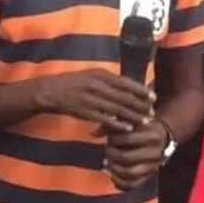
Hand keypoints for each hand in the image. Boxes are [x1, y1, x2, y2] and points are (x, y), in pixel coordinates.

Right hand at [34, 70, 154, 132]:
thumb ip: (107, 80)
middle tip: (152, 113)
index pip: (125, 82)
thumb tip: (127, 86)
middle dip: (140, 106)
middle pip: (123, 97)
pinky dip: (117, 124)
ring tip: (144, 121)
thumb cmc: (72, 83)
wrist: (49, 91)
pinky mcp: (83, 111)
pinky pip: (104, 119)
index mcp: (98, 74)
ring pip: (117, 109)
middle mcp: (95, 85)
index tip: (153, 97)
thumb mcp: (90, 75)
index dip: (141, 90)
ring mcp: (89, 98)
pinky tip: (127, 128)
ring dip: (132, 116)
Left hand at [104, 120, 167, 189]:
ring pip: (130, 173)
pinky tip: (109, 174)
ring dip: (113, 169)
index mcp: (152, 136)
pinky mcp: (149, 176)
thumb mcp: (130, 120)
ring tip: (105, 162)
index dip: (113, 138)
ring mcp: (153, 166)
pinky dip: (119, 182)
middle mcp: (155, 153)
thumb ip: (111, 124)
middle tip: (106, 149)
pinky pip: (133, 185)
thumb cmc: (141, 126)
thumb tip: (93, 133)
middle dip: (111, 154)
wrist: (161, 137)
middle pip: (127, 157)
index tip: (109, 137)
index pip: (128, 139)